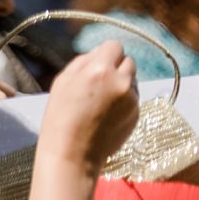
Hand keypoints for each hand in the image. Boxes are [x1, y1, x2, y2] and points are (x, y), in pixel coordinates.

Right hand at [37, 42, 139, 172]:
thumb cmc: (61, 116)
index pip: (114, 46)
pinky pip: (134, 99)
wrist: (73, 153)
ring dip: (122, 84)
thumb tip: (100, 51)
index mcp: (100, 70)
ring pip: (133, 80)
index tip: (99, 62)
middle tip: (99, 82)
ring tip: (100, 102)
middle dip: (116, 67)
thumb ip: (84, 60)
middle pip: (128, 61)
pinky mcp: (137, 114)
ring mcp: (132, 99)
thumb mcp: (63, 81)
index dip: (106, 53)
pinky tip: (106, 114)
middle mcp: (121, 82)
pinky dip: (124, 102)